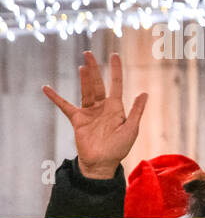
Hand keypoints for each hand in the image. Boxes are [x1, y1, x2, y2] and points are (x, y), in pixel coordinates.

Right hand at [42, 51, 147, 179]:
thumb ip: (136, 111)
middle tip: (89, 54)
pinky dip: (56, 97)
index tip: (114, 55)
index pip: (116, 84)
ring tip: (82, 65)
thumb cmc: (119, 148)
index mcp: (116, 108)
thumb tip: (144, 93)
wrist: (102, 163)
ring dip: (83, 78)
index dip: (115, 70)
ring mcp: (89, 112)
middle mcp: (102, 107)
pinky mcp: (77, 120)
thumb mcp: (131, 129)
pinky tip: (47, 88)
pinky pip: (65, 106)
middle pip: (97, 84)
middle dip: (94, 69)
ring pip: (85, 91)